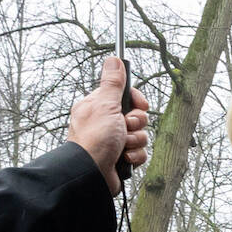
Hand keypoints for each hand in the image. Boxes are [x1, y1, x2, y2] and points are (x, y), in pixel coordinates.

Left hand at [67, 57, 149, 195]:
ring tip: (122, 146)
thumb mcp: (105, 105)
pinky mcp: (121, 157)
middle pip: (137, 116)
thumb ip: (112, 83)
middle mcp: (106, 122)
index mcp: (99, 107)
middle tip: (124, 127)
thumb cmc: (94, 139)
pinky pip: (140, 152)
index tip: (138, 105)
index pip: (126, 96)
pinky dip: (135, 156)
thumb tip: (114, 59)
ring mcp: (114, 140)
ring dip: (135, 141)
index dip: (136, 101)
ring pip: (140, 135)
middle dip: (137, 124)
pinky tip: (123, 159)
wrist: (91, 172)